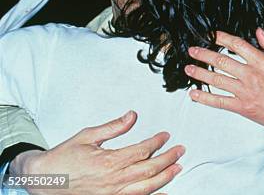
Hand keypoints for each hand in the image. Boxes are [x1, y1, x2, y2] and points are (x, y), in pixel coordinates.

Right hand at [11, 111, 183, 194]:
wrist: (43, 179)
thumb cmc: (63, 158)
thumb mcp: (88, 135)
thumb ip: (114, 127)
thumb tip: (132, 116)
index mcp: (109, 161)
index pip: (142, 150)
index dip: (157, 142)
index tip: (166, 135)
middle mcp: (113, 180)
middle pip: (149, 170)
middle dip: (168, 159)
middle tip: (180, 150)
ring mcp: (112, 194)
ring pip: (146, 188)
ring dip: (165, 178)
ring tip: (177, 168)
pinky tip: (163, 192)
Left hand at [185, 28, 263, 141]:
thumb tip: (258, 32)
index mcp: (262, 61)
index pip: (237, 45)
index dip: (223, 38)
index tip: (212, 34)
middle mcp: (251, 75)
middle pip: (222, 61)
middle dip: (204, 54)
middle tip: (192, 50)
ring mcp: (245, 92)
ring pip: (217, 80)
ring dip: (200, 73)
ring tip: (188, 68)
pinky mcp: (244, 107)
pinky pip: (220, 102)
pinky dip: (205, 98)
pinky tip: (194, 94)